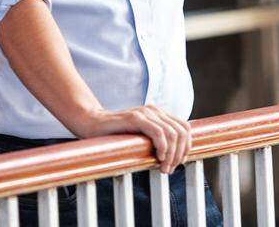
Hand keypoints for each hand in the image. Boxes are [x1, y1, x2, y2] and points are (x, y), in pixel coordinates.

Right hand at [74, 105, 190, 174]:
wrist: (91, 124)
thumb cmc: (115, 135)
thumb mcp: (140, 137)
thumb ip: (155, 141)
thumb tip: (174, 159)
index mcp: (158, 114)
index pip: (185, 128)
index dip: (187, 147)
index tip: (178, 163)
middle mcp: (154, 110)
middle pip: (182, 131)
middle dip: (180, 154)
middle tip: (169, 169)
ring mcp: (145, 112)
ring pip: (173, 134)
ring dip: (172, 155)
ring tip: (163, 168)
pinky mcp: (136, 118)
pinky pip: (158, 133)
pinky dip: (163, 148)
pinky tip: (157, 158)